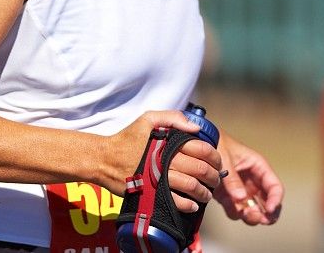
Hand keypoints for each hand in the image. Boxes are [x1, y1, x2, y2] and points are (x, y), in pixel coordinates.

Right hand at [105, 110, 221, 213]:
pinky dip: (188, 205)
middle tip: (216, 179)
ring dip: (204, 192)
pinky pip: (176, 201)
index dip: (214, 156)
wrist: (106, 159)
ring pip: (191, 186)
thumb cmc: (128, 138)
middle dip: (213, 176)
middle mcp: (167, 160)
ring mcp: (160, 178)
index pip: (201, 148)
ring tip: (207, 194)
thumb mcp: (148, 119)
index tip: (217, 161)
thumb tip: (195, 127)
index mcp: (169, 141)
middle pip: (200, 169)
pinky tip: (193, 205)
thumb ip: (172, 117)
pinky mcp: (153, 193)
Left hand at [213, 129, 282, 224]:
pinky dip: (235, 213)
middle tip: (261, 219)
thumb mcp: (225, 157)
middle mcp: (253, 181)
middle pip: (269, 203)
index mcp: (258, 167)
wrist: (200, 144)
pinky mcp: (230, 197)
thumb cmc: (217, 143)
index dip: (276, 199)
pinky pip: (237, 211)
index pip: (275, 186)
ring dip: (252, 217)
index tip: (269, 210)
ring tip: (244, 213)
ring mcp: (242, 190)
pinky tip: (230, 206)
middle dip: (267, 214)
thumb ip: (232, 178)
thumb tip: (241, 198)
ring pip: (254, 210)